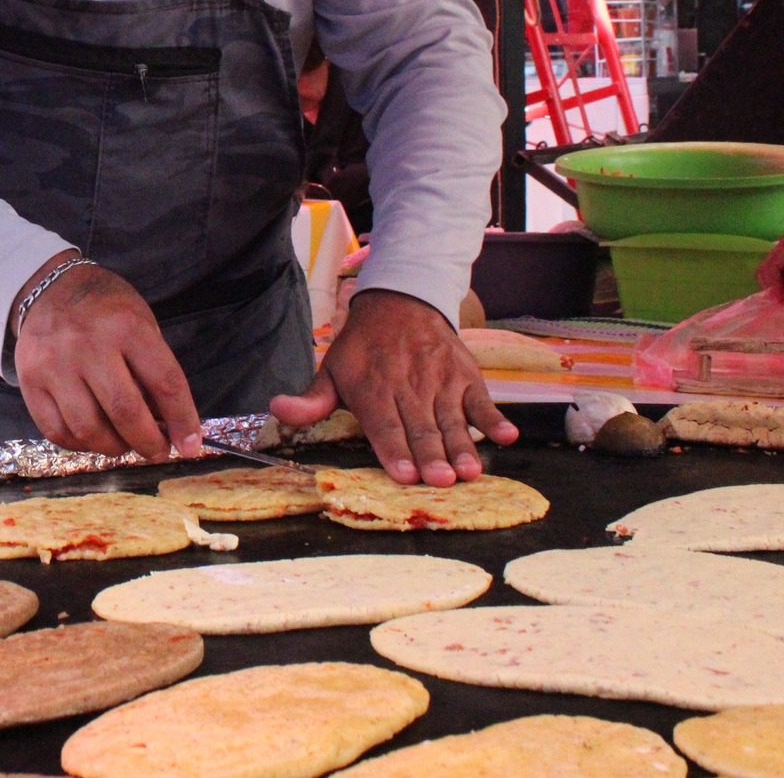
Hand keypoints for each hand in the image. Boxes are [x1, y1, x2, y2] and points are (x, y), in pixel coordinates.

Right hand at [11, 256, 202, 462]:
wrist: (49, 289)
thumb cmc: (105, 310)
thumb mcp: (140, 323)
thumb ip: (152, 371)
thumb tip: (167, 426)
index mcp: (127, 326)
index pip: (165, 383)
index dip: (182, 421)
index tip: (189, 445)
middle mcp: (88, 345)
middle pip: (125, 412)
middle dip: (148, 443)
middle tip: (157, 451)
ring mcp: (54, 364)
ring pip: (88, 429)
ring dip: (114, 447)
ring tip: (124, 443)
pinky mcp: (29, 381)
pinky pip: (57, 431)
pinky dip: (81, 444)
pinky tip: (93, 437)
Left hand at [271, 289, 514, 486]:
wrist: (401, 302)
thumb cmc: (363, 349)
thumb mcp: (332, 370)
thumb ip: (310, 400)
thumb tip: (276, 410)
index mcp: (372, 388)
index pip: (384, 424)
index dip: (394, 450)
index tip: (405, 475)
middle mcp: (408, 385)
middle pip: (421, 426)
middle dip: (431, 456)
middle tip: (441, 482)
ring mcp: (441, 380)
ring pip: (452, 419)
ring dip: (463, 446)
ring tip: (470, 472)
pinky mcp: (466, 375)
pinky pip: (483, 399)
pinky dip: (495, 418)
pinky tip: (507, 436)